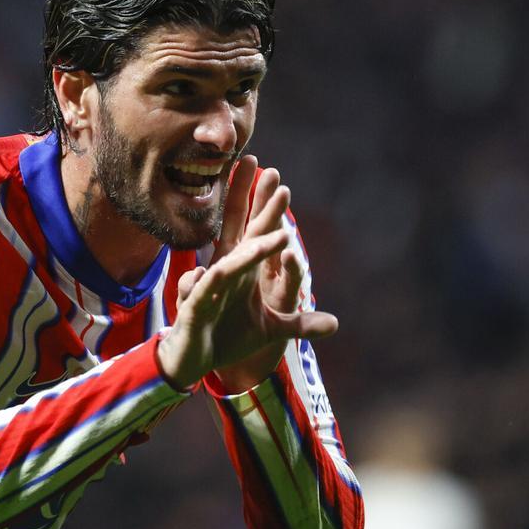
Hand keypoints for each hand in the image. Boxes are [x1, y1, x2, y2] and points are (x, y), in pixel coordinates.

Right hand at [157, 156, 337, 391]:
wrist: (193, 359)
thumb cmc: (228, 336)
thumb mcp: (270, 330)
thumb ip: (299, 325)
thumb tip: (335, 324)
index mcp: (241, 269)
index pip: (255, 232)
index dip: (267, 209)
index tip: (283, 184)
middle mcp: (224, 270)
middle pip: (236, 231)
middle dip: (248, 200)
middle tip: (265, 169)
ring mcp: (207, 287)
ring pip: (226, 265)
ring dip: (248, 252)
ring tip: (274, 237)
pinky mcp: (192, 310)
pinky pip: (194, 295)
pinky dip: (196, 285)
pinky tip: (203, 275)